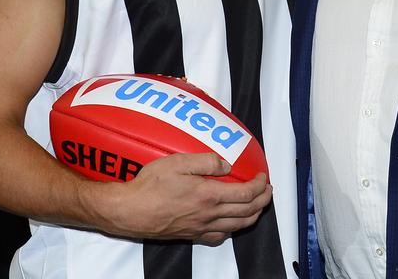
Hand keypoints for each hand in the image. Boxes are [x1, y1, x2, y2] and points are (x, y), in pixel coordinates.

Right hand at [89, 152, 271, 244]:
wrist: (129, 211)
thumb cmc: (150, 186)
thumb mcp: (178, 162)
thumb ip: (206, 161)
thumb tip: (226, 165)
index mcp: (209, 196)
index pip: (247, 194)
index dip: (260, 185)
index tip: (263, 176)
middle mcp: (209, 215)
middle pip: (248, 212)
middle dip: (263, 200)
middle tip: (268, 190)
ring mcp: (201, 228)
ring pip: (237, 226)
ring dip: (253, 215)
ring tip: (258, 205)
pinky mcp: (191, 235)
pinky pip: (220, 236)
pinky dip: (234, 228)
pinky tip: (232, 221)